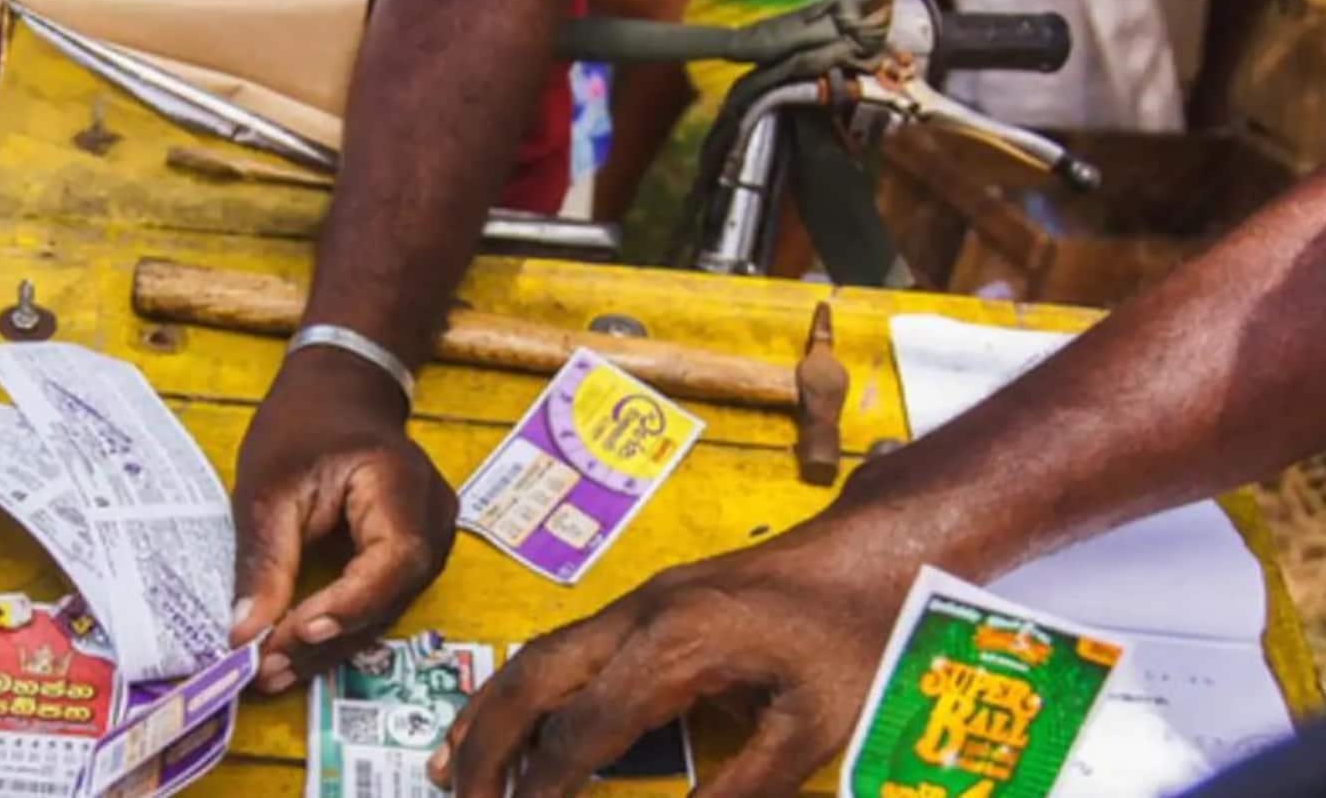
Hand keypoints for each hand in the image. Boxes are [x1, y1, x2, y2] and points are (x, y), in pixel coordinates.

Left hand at [229, 347, 457, 692]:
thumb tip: (245, 633)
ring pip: (385, 607)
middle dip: (328, 638)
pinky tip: (297, 644)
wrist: (340, 389)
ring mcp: (430, 538)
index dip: (348, 605)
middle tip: (267, 669)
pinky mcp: (413, 553)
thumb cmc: (304, 424)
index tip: (294, 633)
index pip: (391, 560)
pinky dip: (340, 623)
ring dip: (331, 641)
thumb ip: (264, 559)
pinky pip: (381, 598)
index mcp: (402, 484)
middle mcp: (432, 518)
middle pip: (389, 596)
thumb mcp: (268, 485)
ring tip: (274, 668)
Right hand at [434, 526, 912, 797]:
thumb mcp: (817, 729)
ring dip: (493, 710)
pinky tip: (513, 714)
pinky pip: (568, 644)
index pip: (581, 731)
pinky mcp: (653, 601)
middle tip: (451, 796)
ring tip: (449, 764)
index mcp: (675, 647)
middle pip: (535, 680)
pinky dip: (527, 685)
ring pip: (542, 655)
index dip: (540, 790)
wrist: (876, 551)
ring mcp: (642, 601)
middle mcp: (640, 616)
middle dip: (486, 745)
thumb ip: (743, 788)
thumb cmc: (858, 636)